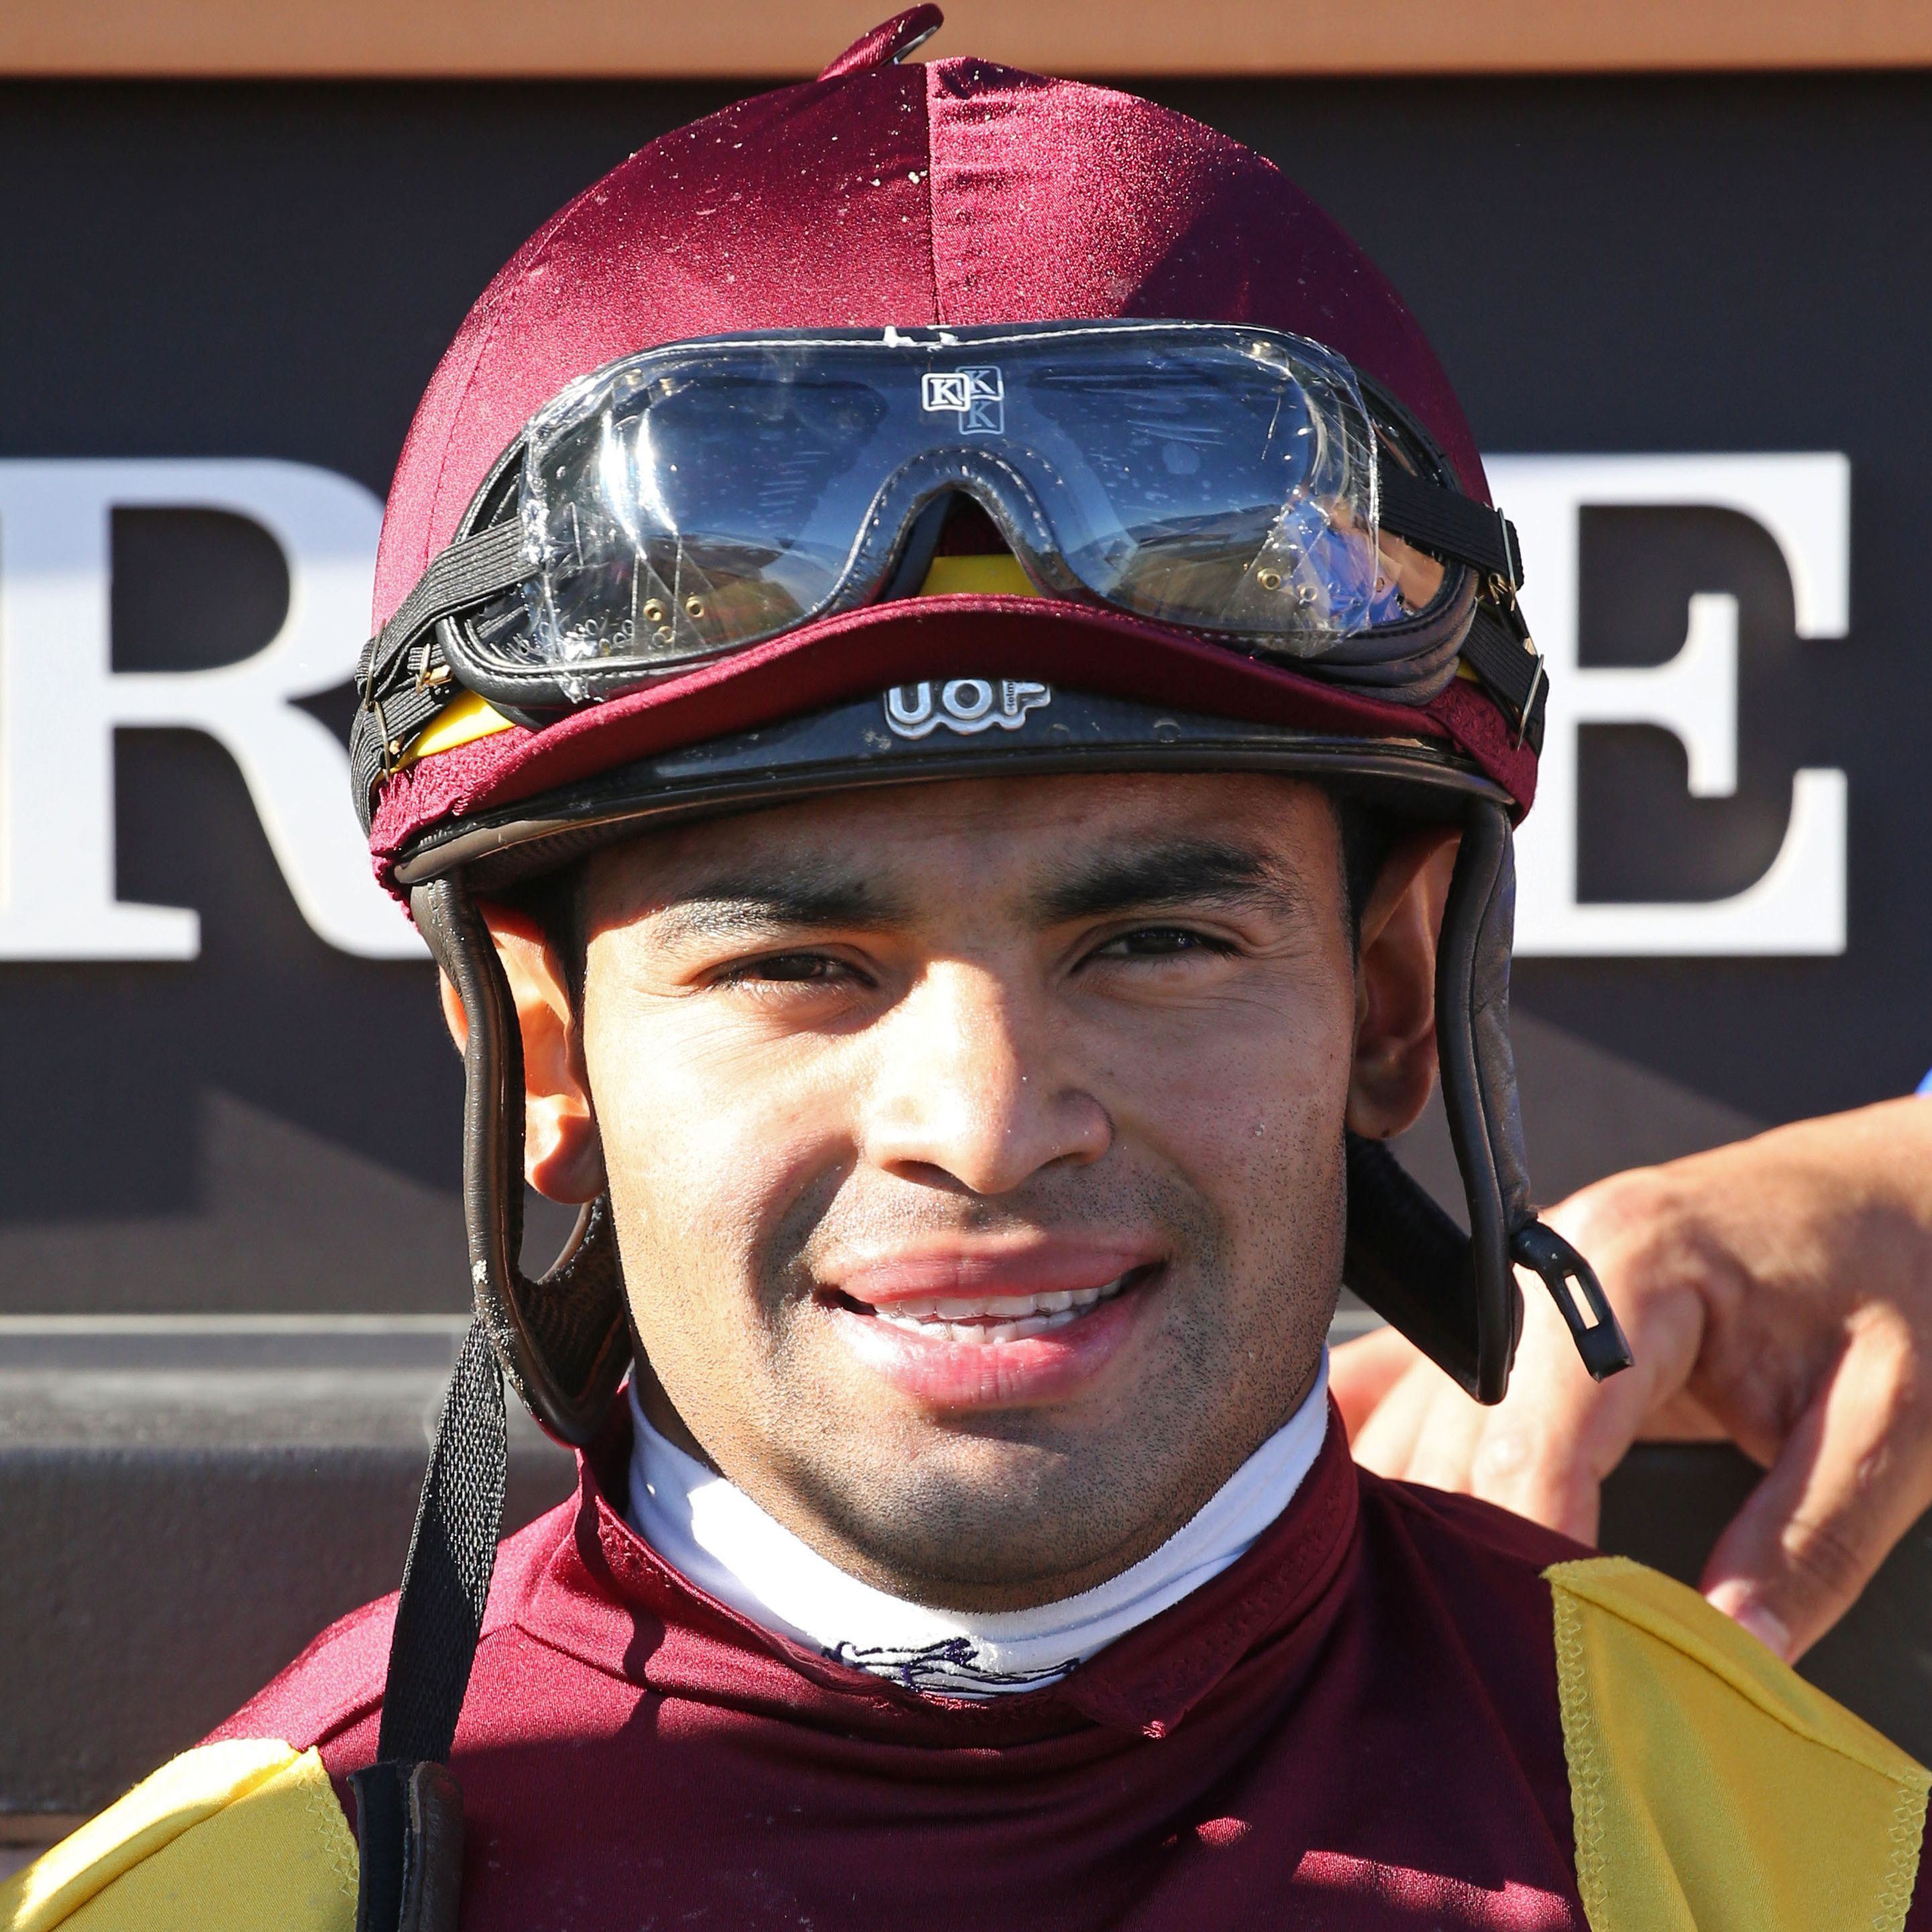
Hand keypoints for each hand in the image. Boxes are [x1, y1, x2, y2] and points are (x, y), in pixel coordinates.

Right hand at [1332, 1099, 1931, 1660]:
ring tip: (1450, 1643)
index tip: (1550, 1665)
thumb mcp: (1899, 1417)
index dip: (1526, 1558)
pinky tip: (1353, 1526)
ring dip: (1422, 1529)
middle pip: (1454, 1439)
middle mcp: (1541, 1265)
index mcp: (1630, 1265)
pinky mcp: (1512, 1309)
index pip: (1531, 1437)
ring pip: (1414, 1421)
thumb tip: (1727, 1657)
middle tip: (1505, 1681)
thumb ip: (1811, 1541)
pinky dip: (1377, 1452)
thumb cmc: (1905, 1276)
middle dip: (1471, 1564)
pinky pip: (1407, 1382)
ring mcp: (1513, 1283)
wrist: (1897, 1187)